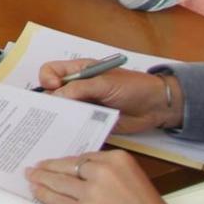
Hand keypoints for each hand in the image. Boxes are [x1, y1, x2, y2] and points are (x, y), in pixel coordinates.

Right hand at [36, 61, 182, 133]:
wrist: (156, 106)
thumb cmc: (132, 86)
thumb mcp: (104, 83)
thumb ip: (80, 88)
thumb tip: (55, 97)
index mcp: (77, 71)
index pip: (50, 71)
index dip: (47, 78)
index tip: (54, 87)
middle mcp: (76, 88)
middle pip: (51, 92)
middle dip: (48, 101)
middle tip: (52, 111)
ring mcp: (83, 105)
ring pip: (61, 110)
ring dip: (59, 116)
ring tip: (58, 124)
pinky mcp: (90, 121)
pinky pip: (75, 124)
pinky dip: (70, 128)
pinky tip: (68, 133)